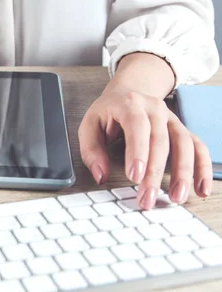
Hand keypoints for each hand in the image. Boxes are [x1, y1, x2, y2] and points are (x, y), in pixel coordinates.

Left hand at [79, 84, 212, 209]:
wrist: (127, 94)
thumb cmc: (107, 113)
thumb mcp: (89, 126)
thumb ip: (91, 151)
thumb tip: (100, 176)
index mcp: (129, 104)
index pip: (136, 126)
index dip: (137, 151)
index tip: (135, 176)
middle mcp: (155, 109)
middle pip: (160, 140)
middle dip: (154, 172)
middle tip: (147, 197)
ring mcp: (172, 119)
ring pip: (184, 144)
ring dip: (183, 173)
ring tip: (176, 197)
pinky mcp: (182, 130)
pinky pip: (198, 147)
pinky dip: (202, 168)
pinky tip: (201, 188)